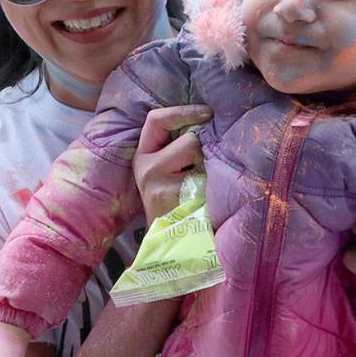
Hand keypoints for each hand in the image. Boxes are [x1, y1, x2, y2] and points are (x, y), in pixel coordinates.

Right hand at [132, 104, 211, 225]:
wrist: (172, 245)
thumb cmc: (178, 202)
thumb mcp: (170, 171)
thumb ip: (178, 146)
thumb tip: (208, 119)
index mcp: (143, 155)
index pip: (156, 119)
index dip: (183, 111)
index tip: (208, 111)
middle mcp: (145, 167)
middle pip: (188, 139)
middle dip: (204, 153)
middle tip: (201, 174)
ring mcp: (156, 183)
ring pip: (196, 155)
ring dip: (208, 168)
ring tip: (202, 188)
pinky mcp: (171, 196)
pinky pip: (204, 176)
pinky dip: (212, 185)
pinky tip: (205, 200)